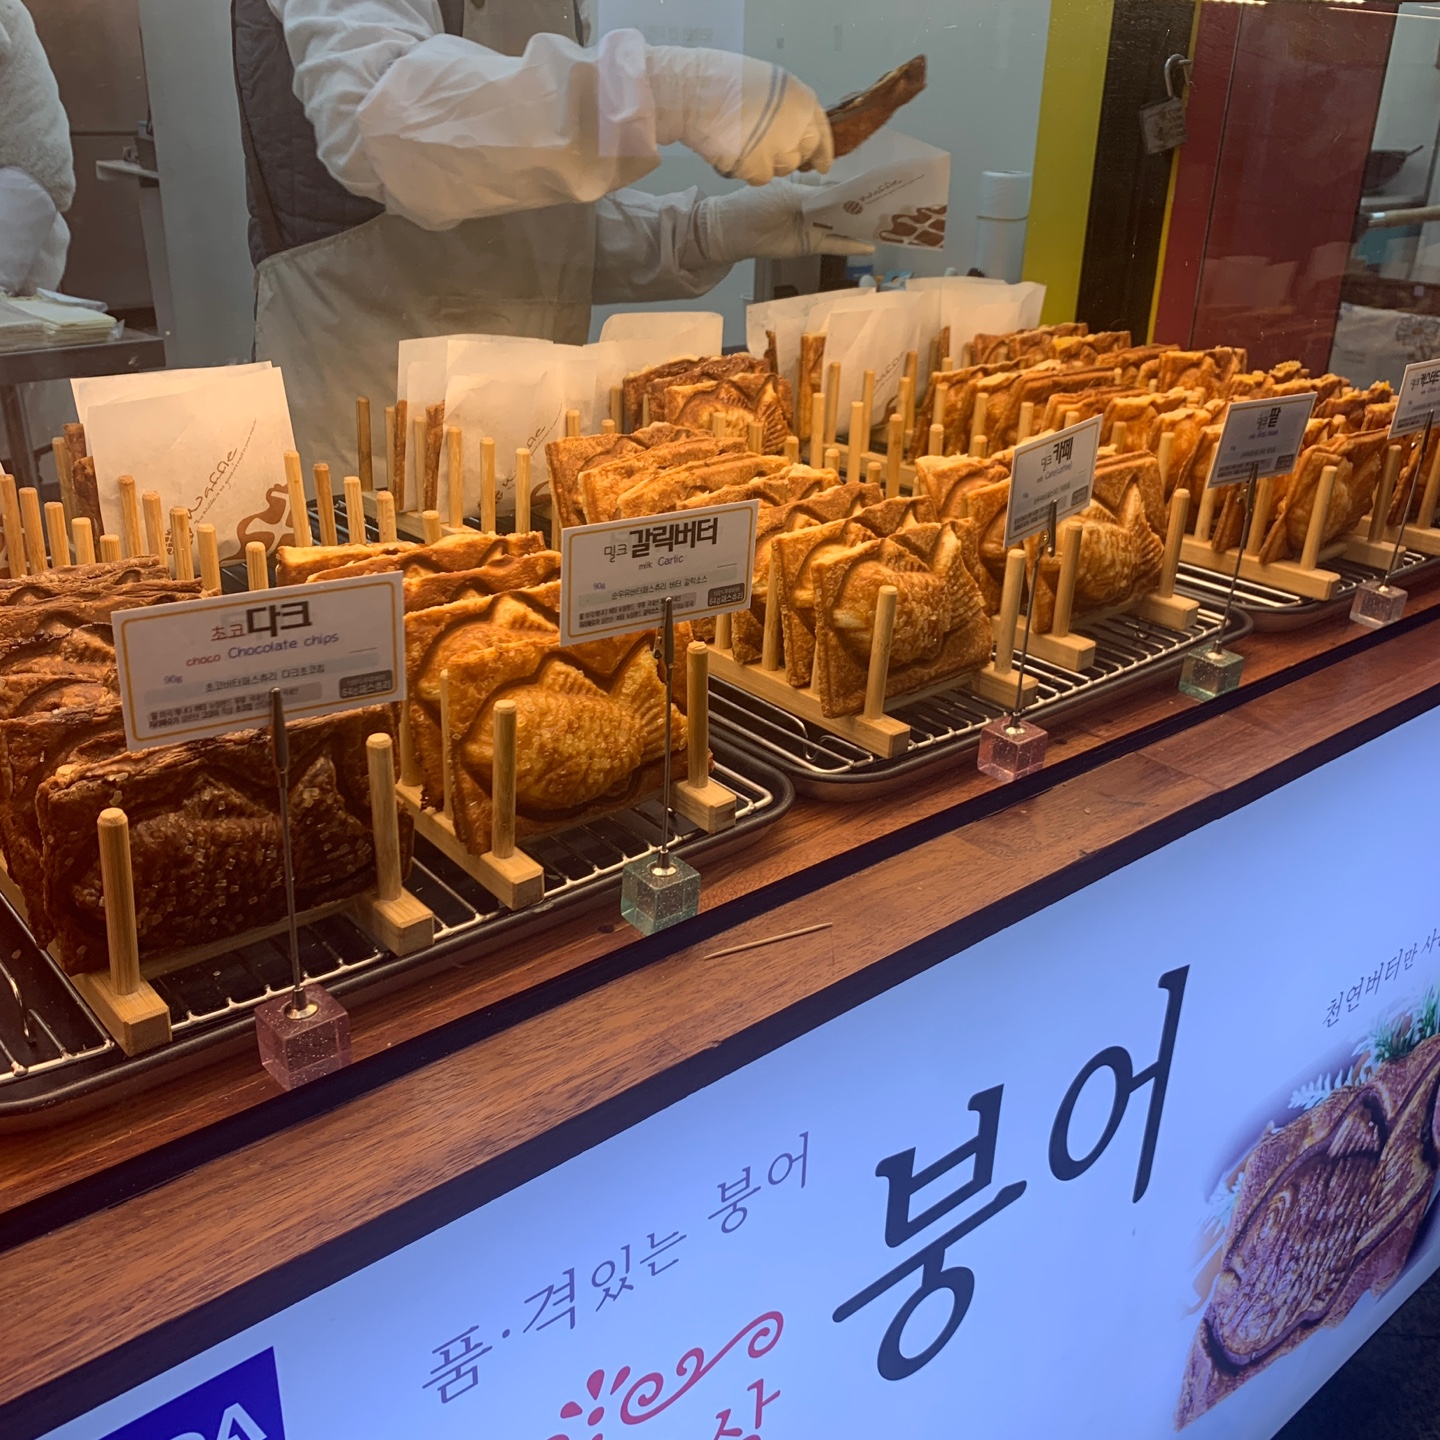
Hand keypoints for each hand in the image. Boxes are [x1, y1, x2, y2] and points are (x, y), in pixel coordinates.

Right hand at [647, 47, 832, 185]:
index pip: (822, 135)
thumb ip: (787, 107)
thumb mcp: (770, 84)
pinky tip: (735, 154)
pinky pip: (759, 177)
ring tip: (747, 145)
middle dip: (790, 157)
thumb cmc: (728, 81)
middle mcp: (797, 129)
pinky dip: (749, 170)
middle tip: (771, 152)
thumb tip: (791, 128)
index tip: (821, 165)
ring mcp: (779, 152)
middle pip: (801, 156)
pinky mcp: (758, 170)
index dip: (822, 152)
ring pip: (780, 169)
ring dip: (768, 163)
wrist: (699, 95)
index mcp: (803, 102)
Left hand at [694, 181, 874, 265]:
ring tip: (887, 223)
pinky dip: (851, 246)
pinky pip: (836, 244)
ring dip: (861, 224)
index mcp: (808, 184)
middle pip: (844, 204)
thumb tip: (842, 194)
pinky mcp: (812, 244)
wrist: (735, 231)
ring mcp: (815, 225)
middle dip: (864, 203)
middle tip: (891, 202)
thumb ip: (815, 195)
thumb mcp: (788, 193)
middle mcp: (815, 204)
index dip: (856, 182)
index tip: (879, 180)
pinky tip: (870, 245)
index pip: (837, 182)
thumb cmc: (756, 203)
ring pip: (843, 224)